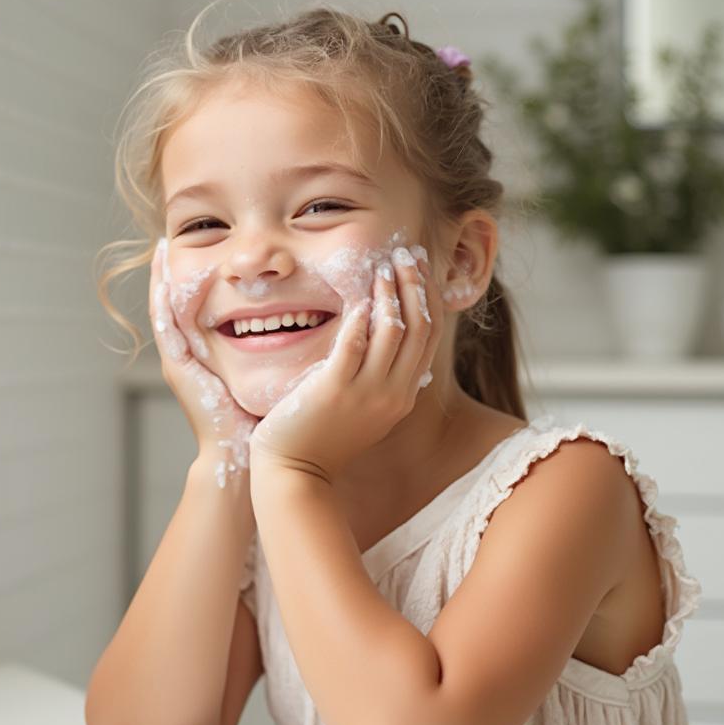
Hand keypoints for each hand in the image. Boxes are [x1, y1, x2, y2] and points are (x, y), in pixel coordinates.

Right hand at [149, 238, 257, 485]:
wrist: (244, 455)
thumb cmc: (262, 417)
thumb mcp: (269, 371)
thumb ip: (279, 344)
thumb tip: (312, 315)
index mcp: (208, 353)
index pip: (200, 306)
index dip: (200, 276)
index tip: (206, 245)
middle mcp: (190, 354)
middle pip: (176, 303)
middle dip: (172, 270)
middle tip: (170, 234)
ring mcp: (179, 362)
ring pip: (165, 310)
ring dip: (160, 278)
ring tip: (160, 247)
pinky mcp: (179, 370)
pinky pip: (166, 328)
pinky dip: (162, 302)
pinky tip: (163, 278)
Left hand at [248, 246, 442, 482]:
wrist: (295, 472)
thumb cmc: (321, 437)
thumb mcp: (362, 408)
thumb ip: (377, 377)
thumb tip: (382, 338)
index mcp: (402, 395)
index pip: (428, 336)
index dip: (428, 297)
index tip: (419, 267)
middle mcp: (393, 393)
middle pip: (420, 327)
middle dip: (415, 285)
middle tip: (406, 253)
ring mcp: (366, 393)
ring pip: (394, 330)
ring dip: (391, 291)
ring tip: (384, 264)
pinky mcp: (335, 390)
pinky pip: (355, 343)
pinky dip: (360, 315)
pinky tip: (357, 294)